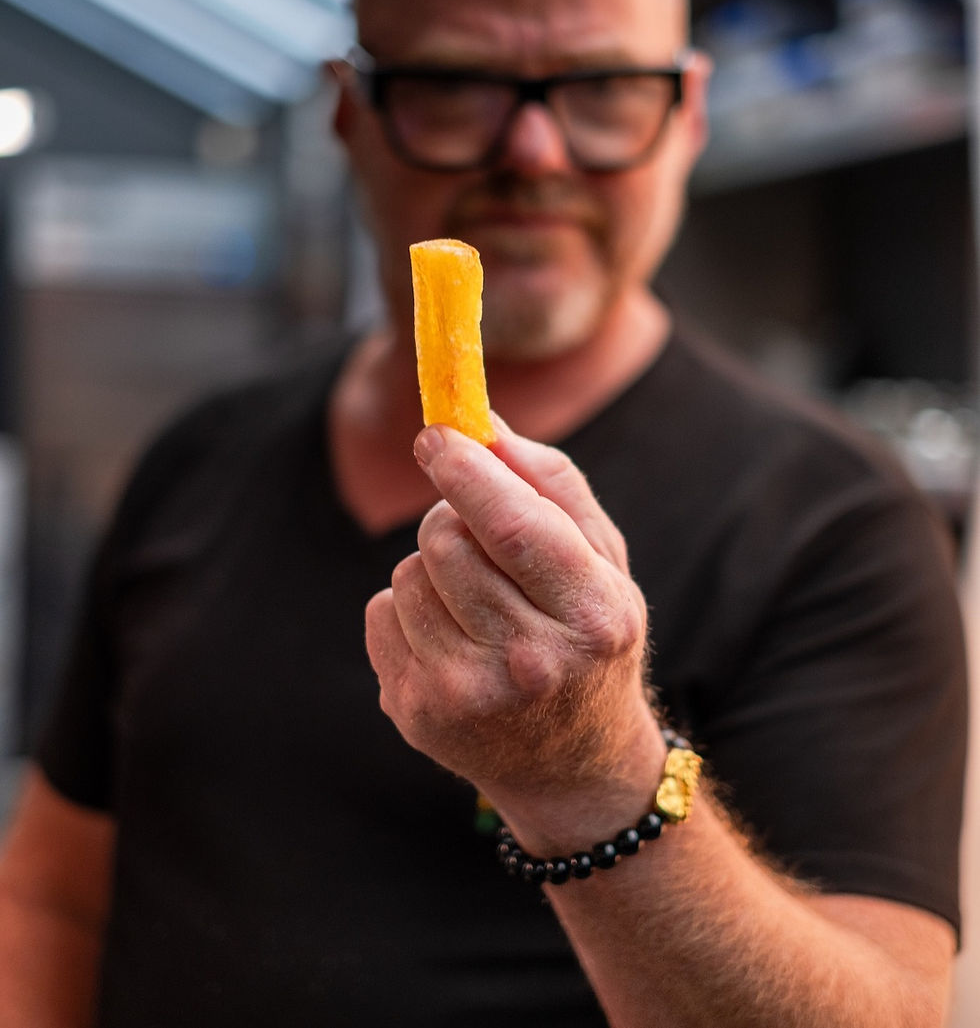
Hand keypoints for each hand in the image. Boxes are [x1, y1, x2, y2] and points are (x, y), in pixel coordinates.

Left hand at [365, 419, 661, 837]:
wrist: (573, 765)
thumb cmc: (589, 639)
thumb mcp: (603, 562)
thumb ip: (552, 483)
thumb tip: (480, 422)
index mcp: (591, 616)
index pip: (509, 526)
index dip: (465, 470)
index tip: (436, 434)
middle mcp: (530, 663)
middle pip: (445, 541)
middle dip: (451, 515)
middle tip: (478, 534)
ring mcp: (467, 696)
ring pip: (407, 573)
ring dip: (431, 568)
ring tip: (475, 602)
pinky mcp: (417, 713)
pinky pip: (381, 613)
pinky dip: (407, 609)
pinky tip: (450, 639)